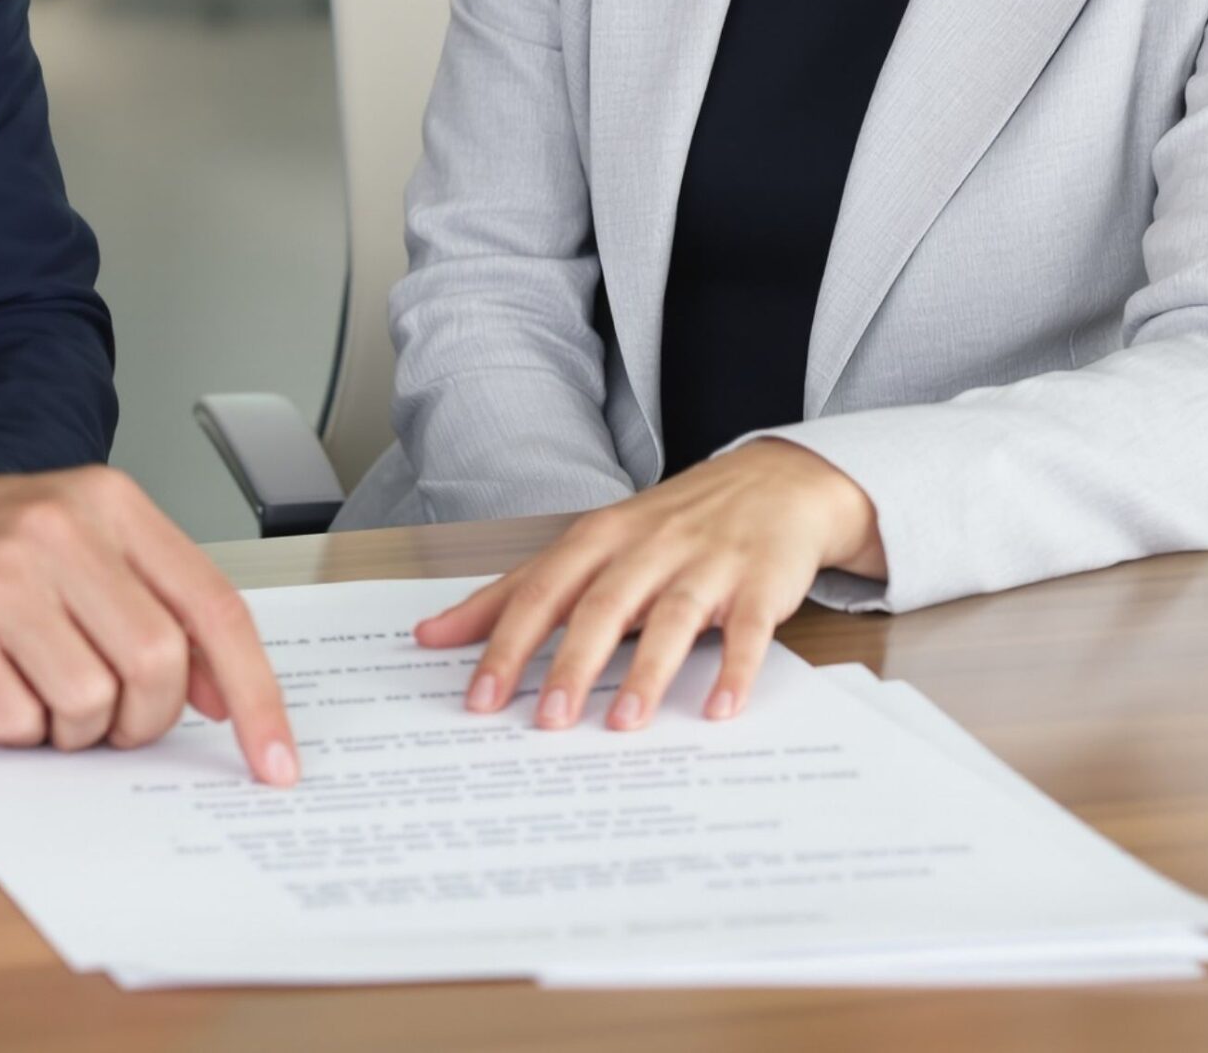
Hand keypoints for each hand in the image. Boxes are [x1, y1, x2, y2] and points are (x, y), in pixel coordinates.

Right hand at [0, 459, 299, 785]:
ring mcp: (1, 578)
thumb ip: (158, 603)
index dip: (255, 694)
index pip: (214, 607)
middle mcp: (61, 530)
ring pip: (91, 701)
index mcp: (111, 504)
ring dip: (77, 729)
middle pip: (157, 664)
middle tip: (116, 721)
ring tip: (46, 698)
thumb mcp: (84, 545)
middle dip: (146, 718)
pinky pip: (21, 722)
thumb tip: (221, 690)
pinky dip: (20, 731)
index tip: (274, 757)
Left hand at [415, 440, 883, 731]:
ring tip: (621, 726)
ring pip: (670, 619)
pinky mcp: (759, 583)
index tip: (478, 697)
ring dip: (646, 675)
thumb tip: (432, 634)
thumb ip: (515, 591)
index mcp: (598, 538)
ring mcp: (706, 563)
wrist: (775, 481)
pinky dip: (734, 669)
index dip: (508, 644)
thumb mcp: (588, 546)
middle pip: (601, 607)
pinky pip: (746, 630)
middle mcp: (647, 547)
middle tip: (545, 722)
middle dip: (570, 666)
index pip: (540, 592)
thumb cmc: (669, 524)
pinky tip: (719, 710)